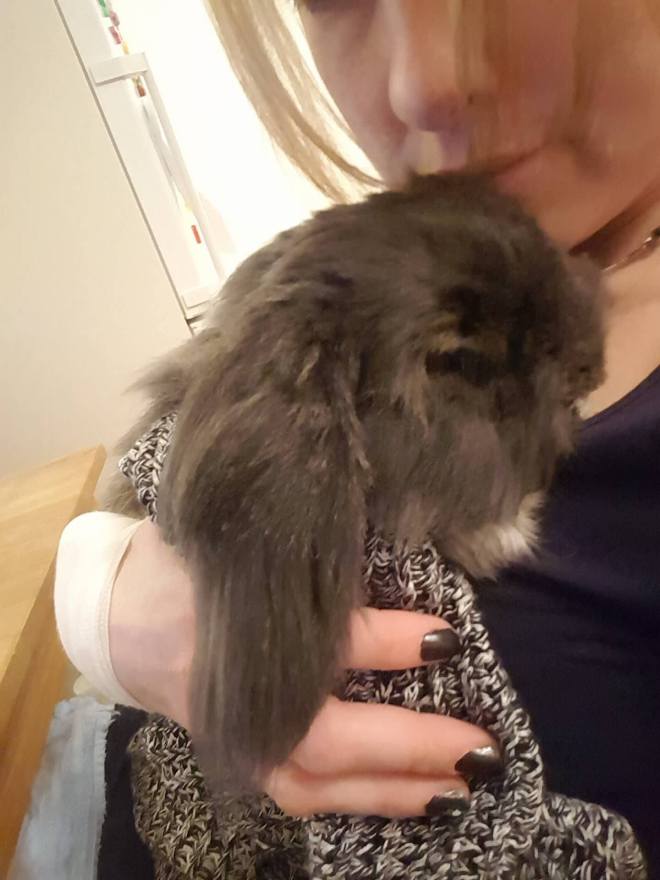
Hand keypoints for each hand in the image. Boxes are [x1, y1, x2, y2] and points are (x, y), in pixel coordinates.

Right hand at [110, 521, 499, 817]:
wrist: (117, 618)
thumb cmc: (182, 567)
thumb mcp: (235, 539)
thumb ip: (298, 541)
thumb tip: (388, 526)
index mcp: (223, 638)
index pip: (318, 646)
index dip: (385, 644)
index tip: (446, 637)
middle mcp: (232, 702)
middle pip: (325, 741)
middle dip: (409, 746)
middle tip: (481, 746)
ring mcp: (236, 742)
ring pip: (319, 784)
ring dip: (395, 789)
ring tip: (461, 785)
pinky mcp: (245, 759)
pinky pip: (308, 794)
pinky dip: (364, 798)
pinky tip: (414, 795)